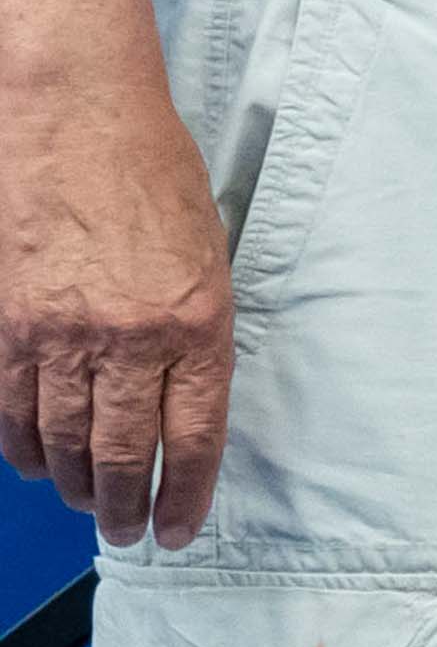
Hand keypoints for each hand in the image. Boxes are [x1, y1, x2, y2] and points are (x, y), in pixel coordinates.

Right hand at [0, 68, 234, 546]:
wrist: (75, 116)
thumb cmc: (152, 170)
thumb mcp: (208, 250)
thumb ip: (196, 326)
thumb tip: (185, 393)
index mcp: (197, 319)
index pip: (195, 435)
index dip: (187, 494)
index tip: (179, 528)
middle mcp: (129, 338)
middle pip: (125, 453)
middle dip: (126, 505)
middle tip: (128, 530)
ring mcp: (60, 336)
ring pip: (63, 442)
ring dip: (76, 484)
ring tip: (89, 503)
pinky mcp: (7, 326)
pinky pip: (11, 411)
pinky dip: (23, 448)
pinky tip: (36, 462)